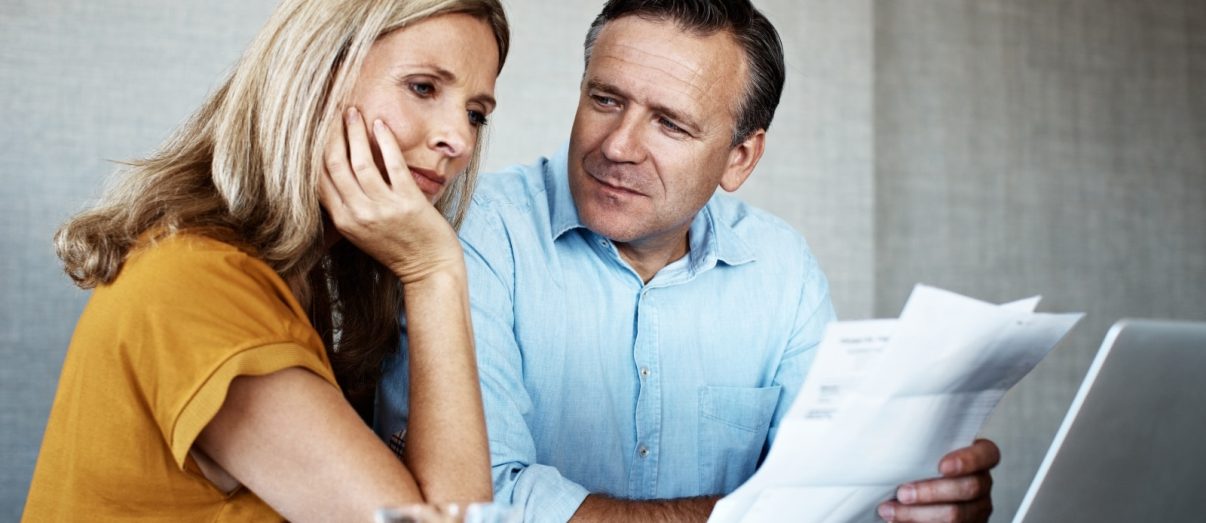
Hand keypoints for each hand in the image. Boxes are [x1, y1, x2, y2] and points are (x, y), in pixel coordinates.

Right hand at [319, 107, 463, 282]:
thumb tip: (336, 171)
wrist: (429, 270)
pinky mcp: (407, 202)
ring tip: (353, 112)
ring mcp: (383, 208)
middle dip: (332, 134)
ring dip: (355, 132)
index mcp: (343, 221)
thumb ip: (348, 206)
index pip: (319, 179)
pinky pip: (392, 164)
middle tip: (334, 112)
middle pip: (335, 165)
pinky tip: (379, 125)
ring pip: (361, 161)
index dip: (316, 150)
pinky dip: (385, 141)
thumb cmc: (398, 248)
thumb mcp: (362, 231)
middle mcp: (358, 215)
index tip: (318, 129)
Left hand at [877, 438, 998, 521]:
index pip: (987, 454)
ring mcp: (977, 508)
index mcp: (977, 457)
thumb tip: (891, 439)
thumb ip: (920, 445)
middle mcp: (981, 482)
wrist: (912, 493)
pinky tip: (897, 520)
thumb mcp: (923, 451)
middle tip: (902, 493)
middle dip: (931, 492)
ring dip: (918, 513)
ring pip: (956, 514)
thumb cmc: (916, 465)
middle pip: (969, 488)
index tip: (942, 466)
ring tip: (890, 510)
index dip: (968, 460)